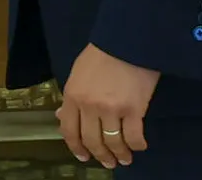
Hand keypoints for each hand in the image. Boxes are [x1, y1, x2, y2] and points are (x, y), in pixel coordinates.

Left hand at [56, 44, 158, 167]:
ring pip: (113, 142)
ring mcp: (111, 109)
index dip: (76, 147)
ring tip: (125, 159)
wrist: (128, 39)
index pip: (69, 130)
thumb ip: (71, 97)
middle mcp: (89, 106)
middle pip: (92, 141)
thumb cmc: (102, 52)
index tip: (83, 157)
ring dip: (119, 155)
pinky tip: (139, 146)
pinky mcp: (134, 109)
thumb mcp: (78, 72)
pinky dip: (137, 145)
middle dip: (100, 156)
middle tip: (107, 163)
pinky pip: (133, 136)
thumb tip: (62, 117)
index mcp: (73, 95)